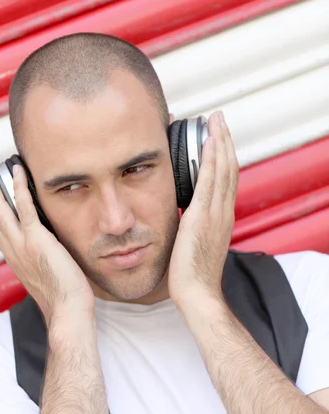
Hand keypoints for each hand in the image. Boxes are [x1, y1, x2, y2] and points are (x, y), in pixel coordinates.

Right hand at [0, 157, 94, 327]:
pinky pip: (25, 209)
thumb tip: (47, 248)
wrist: (67, 311)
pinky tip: (17, 171)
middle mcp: (12, 250)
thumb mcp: (45, 275)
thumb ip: (40, 258)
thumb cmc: (63, 298)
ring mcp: (22, 245)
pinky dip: (19, 188)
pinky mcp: (37, 241)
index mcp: (13, 258)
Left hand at [168, 110, 238, 311]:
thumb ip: (192, 230)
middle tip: (218, 118)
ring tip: (214, 120)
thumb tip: (183, 222)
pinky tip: (208, 142)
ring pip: (223, 170)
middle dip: (224, 141)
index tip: (217, 138)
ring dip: (219, 142)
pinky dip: (211, 160)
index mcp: (222, 220)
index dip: (223, 157)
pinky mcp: (202, 218)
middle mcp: (223, 213)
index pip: (226, 181)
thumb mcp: (194, 247)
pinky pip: (210, 182)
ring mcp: (216, 215)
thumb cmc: (191, 277)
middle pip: (229, 169)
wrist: (197, 295)